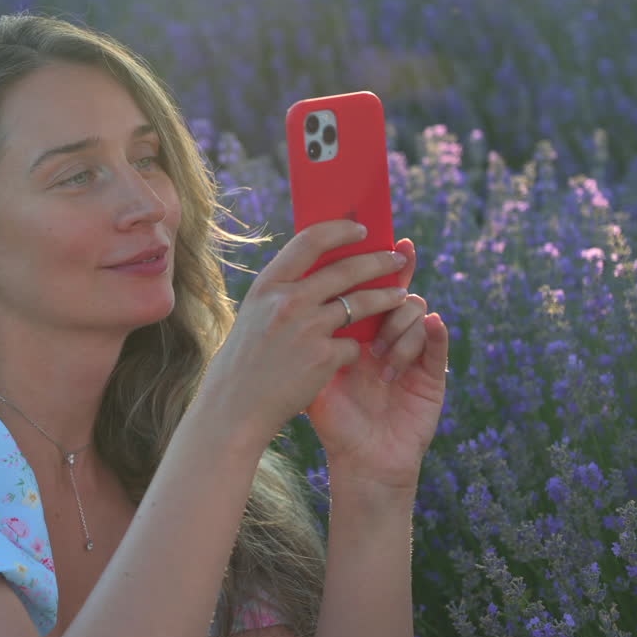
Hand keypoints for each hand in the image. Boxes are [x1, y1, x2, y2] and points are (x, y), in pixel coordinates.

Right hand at [199, 220, 411, 451]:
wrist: (237, 407)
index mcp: (268, 285)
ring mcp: (308, 328)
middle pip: (346, 270)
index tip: (361, 229)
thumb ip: (284, 293)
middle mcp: (288, 301)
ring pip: (361, 303)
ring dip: (386, 297)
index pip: (310, 240)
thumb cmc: (247, 360)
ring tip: (400, 296)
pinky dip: (353, 349)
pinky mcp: (324, 357)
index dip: (340, 230)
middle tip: (396, 258)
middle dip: (378, 261)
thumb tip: (322, 269)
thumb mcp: (256, 314)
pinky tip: (348, 356)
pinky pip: (353, 344)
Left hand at [305, 238, 448, 495]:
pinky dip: (435, 331)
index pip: (367, 287)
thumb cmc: (334, 419)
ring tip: (383, 358)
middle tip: (395, 257)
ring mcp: (413, 353)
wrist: (360, 462)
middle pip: (397, 289)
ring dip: (400, 326)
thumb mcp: (316, 371)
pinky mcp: (433, 374)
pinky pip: (439, 343)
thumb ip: (311, 335)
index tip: (368, 233)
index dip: (370, 260)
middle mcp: (388, 336)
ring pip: (416, 312)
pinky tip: (432, 324)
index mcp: (359, 332)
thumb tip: (293, 292)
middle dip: (395, 272)